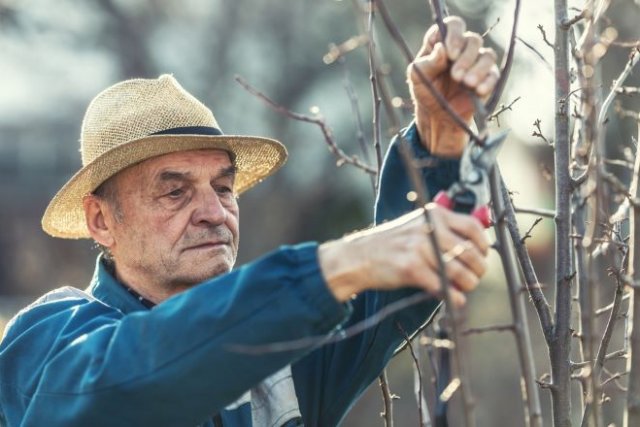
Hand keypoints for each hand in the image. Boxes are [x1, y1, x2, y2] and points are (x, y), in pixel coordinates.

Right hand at [318, 204, 489, 306]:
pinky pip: (443, 286)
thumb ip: (442, 230)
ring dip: (468, 284)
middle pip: (470, 252)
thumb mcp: (415, 225)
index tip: (482, 256)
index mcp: (433, 215)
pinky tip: (456, 299)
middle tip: (475, 276)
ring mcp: (420, 248)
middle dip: (478, 269)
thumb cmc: (390, 244)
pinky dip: (454, 296)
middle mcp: (429, 228)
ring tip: (464, 288)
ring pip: (460, 272)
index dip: (483, 244)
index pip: (472, 226)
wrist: (358, 257)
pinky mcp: (412, 269)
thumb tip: (476, 248)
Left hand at [408, 17, 499, 157]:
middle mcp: (462, 48)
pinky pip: (494, 74)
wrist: (438, 115)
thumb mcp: (418, 77)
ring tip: (467, 84)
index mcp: (442, 42)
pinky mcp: (487, 77)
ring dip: (478, 69)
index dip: (454, 36)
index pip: (453, 25)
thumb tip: (441, 48)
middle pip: (473, 40)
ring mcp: (476, 62)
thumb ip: (428, 62)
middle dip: (466, 58)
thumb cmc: (426, 91)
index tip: (450, 53)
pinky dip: (487, 81)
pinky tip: (478, 90)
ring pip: (487, 55)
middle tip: (456, 76)